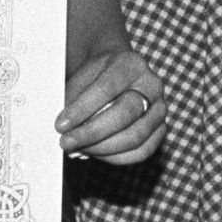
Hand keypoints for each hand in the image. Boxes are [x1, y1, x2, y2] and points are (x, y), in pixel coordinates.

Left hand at [61, 47, 166, 163]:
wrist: (119, 75)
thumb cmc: (96, 77)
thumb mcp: (81, 77)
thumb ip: (73, 99)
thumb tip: (66, 129)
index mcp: (131, 64)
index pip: (107, 88)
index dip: (82, 109)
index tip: (60, 125)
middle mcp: (152, 85)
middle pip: (125, 113)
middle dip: (92, 132)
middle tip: (66, 142)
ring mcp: (160, 109)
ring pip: (135, 136)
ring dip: (101, 148)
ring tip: (78, 149)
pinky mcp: (161, 130)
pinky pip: (142, 151)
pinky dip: (115, 157)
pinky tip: (95, 153)